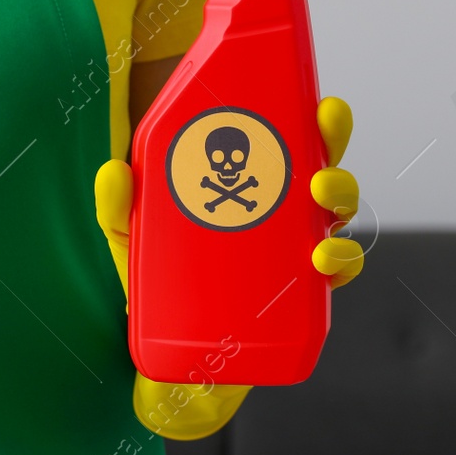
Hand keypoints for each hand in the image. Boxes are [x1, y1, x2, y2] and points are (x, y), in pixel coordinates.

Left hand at [95, 97, 365, 298]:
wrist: (170, 347)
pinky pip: (338, 269)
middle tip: (316, 161)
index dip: (317, 120)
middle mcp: (282, 206)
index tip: (322, 106)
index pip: (291, 137)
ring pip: (337, 212)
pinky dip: (342, 262)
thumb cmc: (162, 275)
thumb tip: (113, 171)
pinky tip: (324, 260)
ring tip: (319, 206)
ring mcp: (295, 246)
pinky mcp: (301, 290)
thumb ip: (118, 204)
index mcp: (252, 177)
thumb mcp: (132, 233)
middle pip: (324, 165)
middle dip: (334, 153)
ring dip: (340, 203)